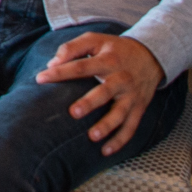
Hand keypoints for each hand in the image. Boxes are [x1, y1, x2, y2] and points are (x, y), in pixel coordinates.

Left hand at [36, 32, 164, 154]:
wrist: (151, 55)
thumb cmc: (115, 49)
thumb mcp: (95, 40)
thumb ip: (72, 47)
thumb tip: (52, 63)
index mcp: (108, 60)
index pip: (81, 66)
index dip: (60, 72)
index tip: (40, 78)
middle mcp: (121, 78)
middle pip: (105, 91)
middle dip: (90, 103)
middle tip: (73, 113)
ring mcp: (131, 95)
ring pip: (120, 113)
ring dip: (107, 125)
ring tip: (92, 136)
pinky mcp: (139, 108)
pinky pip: (131, 127)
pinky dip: (120, 141)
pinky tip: (105, 151)